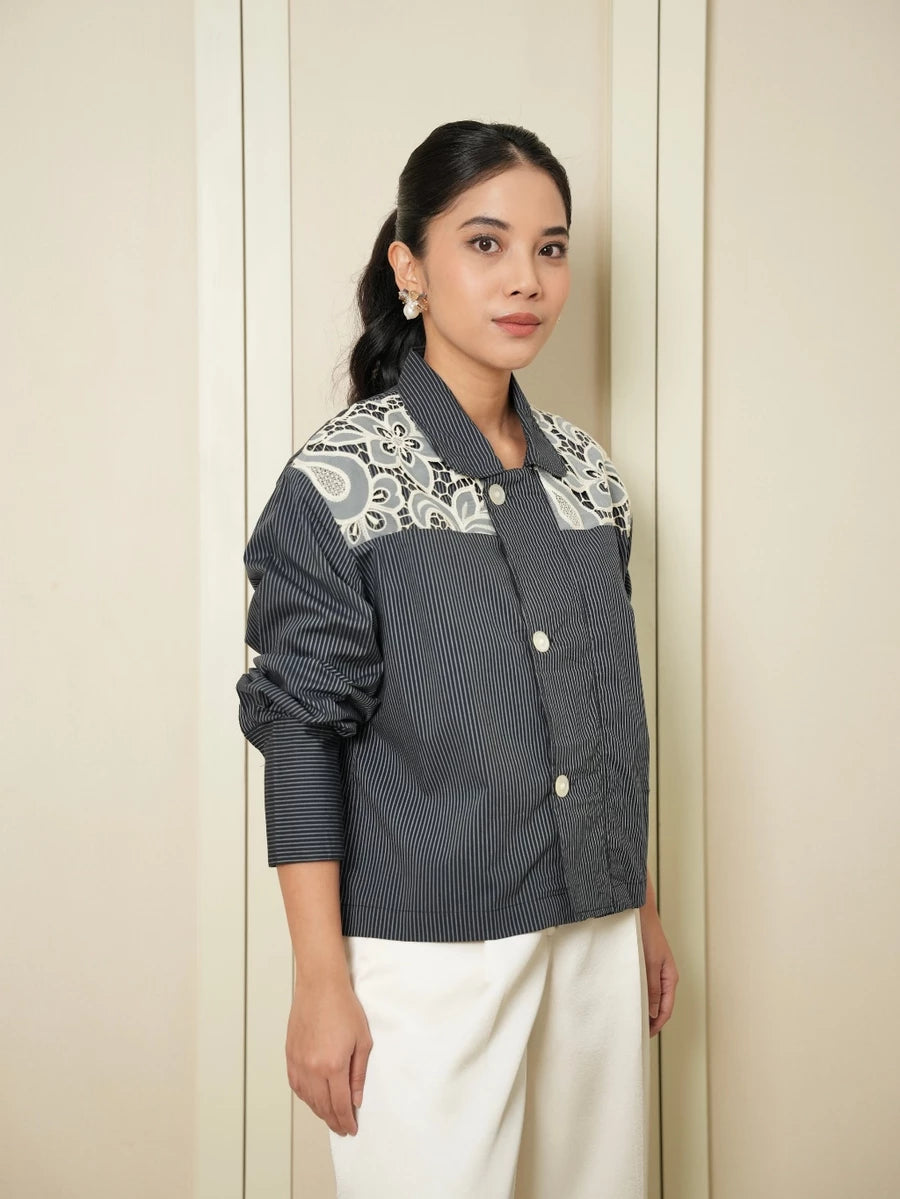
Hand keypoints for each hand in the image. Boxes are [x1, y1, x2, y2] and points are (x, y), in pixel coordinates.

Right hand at [285, 976, 372, 1135]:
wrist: (320, 986)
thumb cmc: (344, 1007)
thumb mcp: (363, 1041)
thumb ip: (358, 1074)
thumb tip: (356, 1099)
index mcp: (333, 1065)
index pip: (340, 1104)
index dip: (347, 1120)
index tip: (351, 1129)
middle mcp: (313, 1068)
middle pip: (323, 1106)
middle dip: (334, 1121)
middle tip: (342, 1128)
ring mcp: (298, 1062)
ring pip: (308, 1099)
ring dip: (319, 1111)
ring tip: (330, 1117)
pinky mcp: (290, 1055)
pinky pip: (295, 1086)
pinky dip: (305, 1097)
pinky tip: (313, 1099)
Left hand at [638, 901, 678, 1036]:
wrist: (638, 911)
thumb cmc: (646, 933)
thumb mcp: (649, 963)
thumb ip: (652, 988)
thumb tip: (654, 1014)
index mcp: (670, 977)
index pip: (666, 1009)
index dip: (656, 1025)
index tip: (644, 1036)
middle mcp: (664, 976)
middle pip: (660, 1006)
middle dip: (650, 1020)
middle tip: (635, 1032)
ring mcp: (655, 971)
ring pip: (652, 997)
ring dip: (644, 1008)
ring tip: (630, 1019)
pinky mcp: (646, 965)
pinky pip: (645, 986)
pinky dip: (639, 996)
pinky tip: (627, 999)